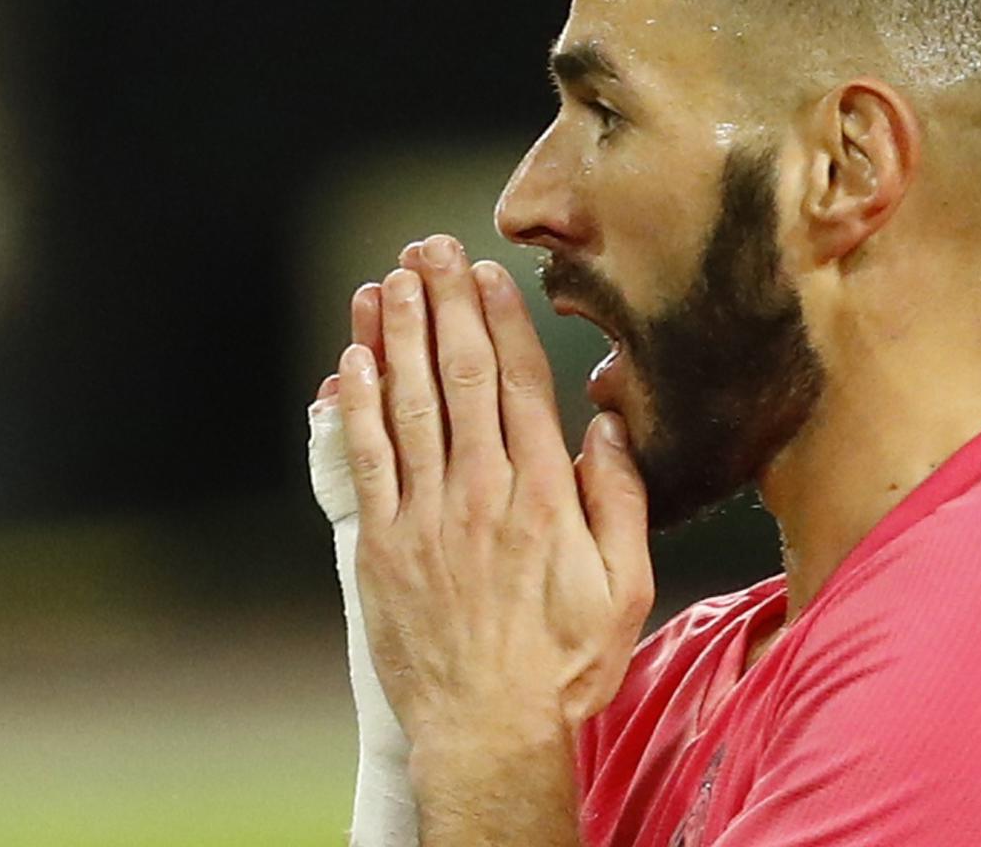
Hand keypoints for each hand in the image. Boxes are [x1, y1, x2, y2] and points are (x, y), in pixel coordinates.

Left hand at [325, 234, 654, 749]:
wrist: (486, 732)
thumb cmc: (562, 665)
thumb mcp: (626, 590)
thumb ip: (620, 503)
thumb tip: (604, 428)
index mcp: (544, 499)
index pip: (518, 387)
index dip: (498, 322)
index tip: (486, 275)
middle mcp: (480, 495)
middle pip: (457, 377)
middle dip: (442, 305)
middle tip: (429, 249)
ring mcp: (424, 517)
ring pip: (406, 405)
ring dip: (397, 336)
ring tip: (391, 281)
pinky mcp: (380, 544)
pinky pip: (365, 459)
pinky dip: (357, 404)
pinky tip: (354, 359)